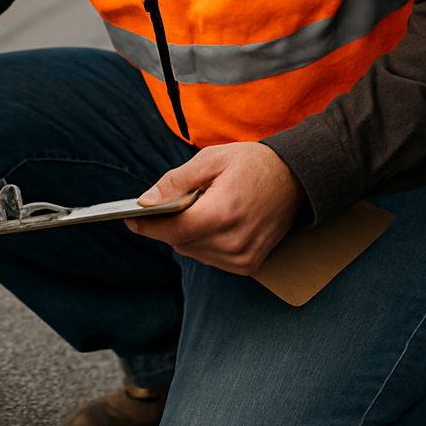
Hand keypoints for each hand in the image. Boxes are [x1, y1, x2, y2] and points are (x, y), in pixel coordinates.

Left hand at [125, 142, 305, 275]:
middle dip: (169, 225)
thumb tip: (146, 201)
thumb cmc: (252, 164)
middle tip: (168, 204)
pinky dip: (204, 242)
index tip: (130, 218)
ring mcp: (243, 257)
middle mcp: (234, 241)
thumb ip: (175, 182)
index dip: (148, 225)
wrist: (296, 179)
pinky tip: (213, 222)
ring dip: (187, 234)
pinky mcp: (249, 265)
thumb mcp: (210, 160)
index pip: (173, 230)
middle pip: (180, 242)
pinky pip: (210, 258)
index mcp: (223, 213)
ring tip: (198, 210)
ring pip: (193, 252)